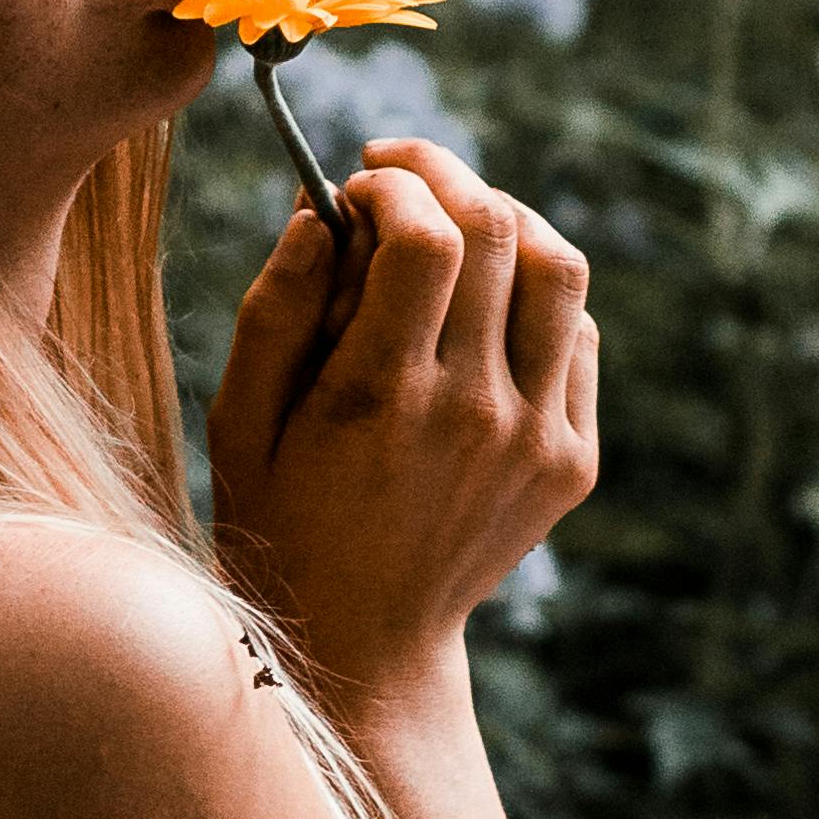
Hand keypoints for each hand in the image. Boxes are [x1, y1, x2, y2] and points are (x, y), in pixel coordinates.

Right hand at [208, 137, 595, 708]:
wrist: (364, 643)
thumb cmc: (280, 518)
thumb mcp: (240, 421)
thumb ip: (276, 309)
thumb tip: (323, 210)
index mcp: (382, 400)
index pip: (427, 237)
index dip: (395, 183)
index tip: (357, 183)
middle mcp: (475, 414)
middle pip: (501, 231)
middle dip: (445, 176)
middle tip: (400, 175)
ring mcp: (537, 440)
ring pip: (560, 271)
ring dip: (507, 221)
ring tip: (454, 223)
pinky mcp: (574, 461)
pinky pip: (578, 335)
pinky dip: (535, 295)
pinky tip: (482, 308)